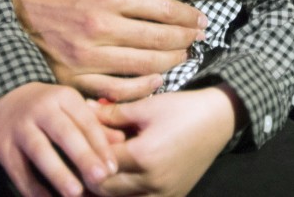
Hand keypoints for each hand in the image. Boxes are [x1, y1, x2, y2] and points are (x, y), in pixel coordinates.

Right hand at [0, 82, 118, 196]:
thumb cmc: (51, 108)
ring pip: (39, 150)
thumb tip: (122, 140)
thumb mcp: (72, 107)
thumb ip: (95, 125)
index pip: (84, 121)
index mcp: (63, 97)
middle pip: (63, 133)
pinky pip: (19, 170)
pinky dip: (33, 188)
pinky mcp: (3, 147)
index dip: (99, 144)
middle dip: (83, 156)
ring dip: (58, 173)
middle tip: (100, 178)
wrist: (8, 98)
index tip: (112, 168)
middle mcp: (40, 109)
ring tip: (75, 193)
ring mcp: (20, 127)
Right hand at [6, 0, 207, 100]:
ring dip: (172, 61)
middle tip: (199, 38)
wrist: (20, 10)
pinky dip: (143, 87)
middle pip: (159, 38)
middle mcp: (100, 26)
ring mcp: (88, 56)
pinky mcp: (76, 78)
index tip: (201, 20)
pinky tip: (157, 78)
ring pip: (144, 65)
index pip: (162, 8)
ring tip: (183, 56)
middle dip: (186, 38)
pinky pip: (118, 89)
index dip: (188, 15)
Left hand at [90, 87, 237, 196]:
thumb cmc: (181, 109)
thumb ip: (112, 113)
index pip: (99, 163)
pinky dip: (125, 195)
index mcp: (144, 156)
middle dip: (90, 174)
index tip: (77, 141)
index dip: (85, 152)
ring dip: (106, 189)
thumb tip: (83, 111)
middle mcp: (153, 181)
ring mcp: (164, 194)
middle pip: (105, 189)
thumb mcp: (145, 106)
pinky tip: (119, 179)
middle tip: (82, 158)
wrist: (217, 120)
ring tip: (98, 170)